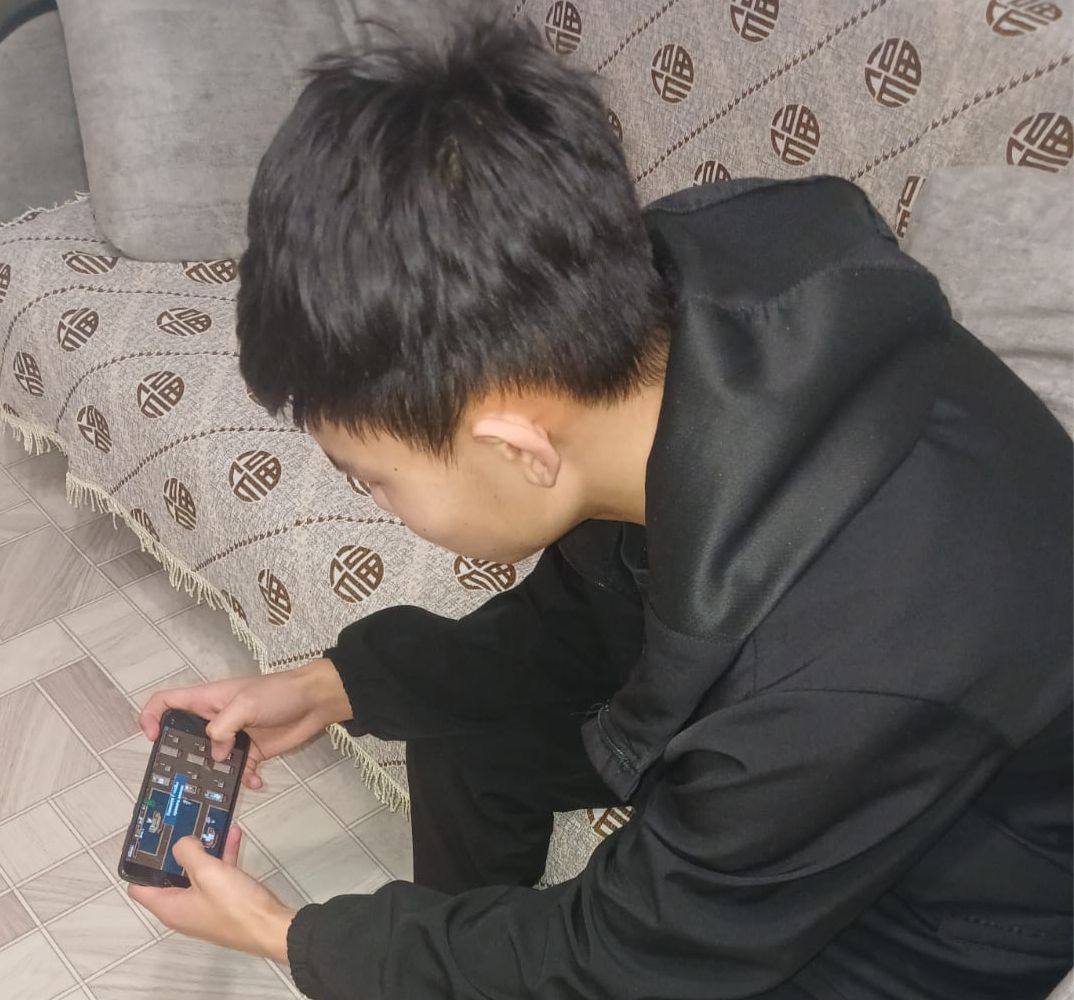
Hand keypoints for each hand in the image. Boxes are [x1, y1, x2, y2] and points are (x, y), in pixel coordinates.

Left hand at [127, 826, 294, 962]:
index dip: (140, 865)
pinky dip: (222, 856)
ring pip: (196, 872)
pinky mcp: (223, 901)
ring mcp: (204, 905)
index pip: (139, 888)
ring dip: (203, 849)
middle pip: (168, 877)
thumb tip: (180, 844)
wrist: (270, 927)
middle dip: (175, 851)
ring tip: (209, 825)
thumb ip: (188, 852)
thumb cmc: (233, 904)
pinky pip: (217, 875)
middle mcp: (182, 908)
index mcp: (170, 907)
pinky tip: (233, 835)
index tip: (148, 841)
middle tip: (181, 826)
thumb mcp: (207, 873)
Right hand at [138, 658, 353, 789]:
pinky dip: (244, 778)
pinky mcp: (252, 751)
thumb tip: (215, 754)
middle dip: (182, 759)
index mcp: (208, 699)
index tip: (152, 738)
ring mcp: (233, 737)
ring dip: (215, 775)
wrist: (316, 701)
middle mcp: (215, 719)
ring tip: (219, 788)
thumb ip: (223, 727)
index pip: (167, 701)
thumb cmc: (279, 694)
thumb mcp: (246, 703)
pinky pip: (238, 770)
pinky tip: (256, 780)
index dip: (151, 716)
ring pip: (211, 761)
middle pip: (185, 739)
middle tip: (182, 778)